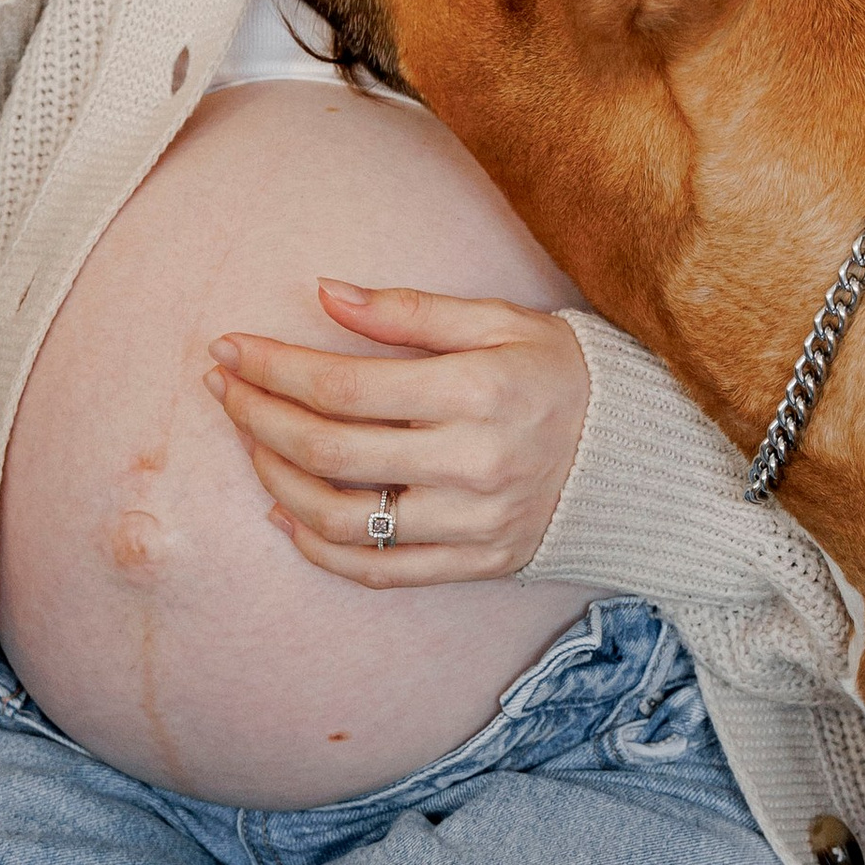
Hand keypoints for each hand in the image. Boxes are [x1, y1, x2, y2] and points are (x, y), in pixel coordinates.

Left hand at [205, 282, 589, 587]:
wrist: (639, 456)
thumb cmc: (560, 373)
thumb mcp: (498, 321)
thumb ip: (410, 311)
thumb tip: (324, 293)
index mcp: (476, 391)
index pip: (344, 385)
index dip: (274, 367)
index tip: (230, 348)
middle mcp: (472, 464)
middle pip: (330, 452)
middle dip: (259, 418)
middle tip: (225, 388)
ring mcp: (473, 523)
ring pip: (342, 518)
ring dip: (277, 481)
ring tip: (253, 443)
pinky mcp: (476, 564)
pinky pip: (376, 571)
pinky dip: (318, 547)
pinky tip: (286, 512)